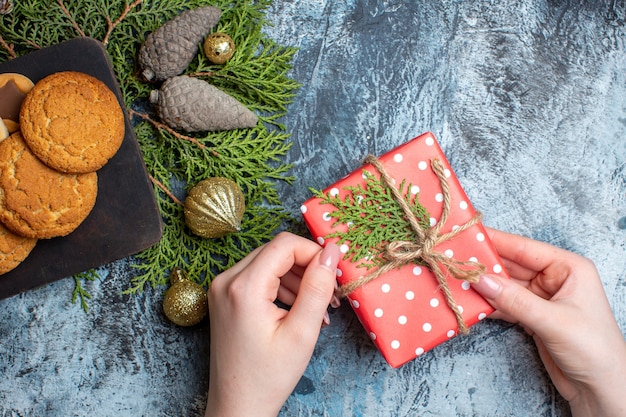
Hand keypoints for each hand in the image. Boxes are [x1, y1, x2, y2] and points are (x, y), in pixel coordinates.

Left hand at [205, 232, 340, 416]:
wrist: (237, 407)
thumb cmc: (268, 377)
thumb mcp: (302, 332)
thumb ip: (318, 287)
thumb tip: (332, 251)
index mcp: (243, 287)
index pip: (285, 244)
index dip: (314, 253)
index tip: (334, 273)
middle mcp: (226, 280)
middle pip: (276, 251)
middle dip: (307, 266)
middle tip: (330, 293)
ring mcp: (221, 288)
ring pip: (268, 262)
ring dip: (296, 277)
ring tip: (319, 306)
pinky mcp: (224, 296)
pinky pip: (258, 276)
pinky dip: (281, 286)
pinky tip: (298, 308)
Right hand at [472, 228, 625, 416]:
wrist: (601, 389)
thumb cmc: (593, 349)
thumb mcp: (553, 321)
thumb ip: (514, 300)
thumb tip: (480, 279)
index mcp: (568, 267)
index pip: (524, 248)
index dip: (495, 241)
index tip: (467, 236)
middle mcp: (554, 278)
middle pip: (511, 265)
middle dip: (484, 265)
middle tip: (453, 259)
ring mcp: (541, 297)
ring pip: (505, 285)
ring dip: (483, 286)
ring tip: (456, 280)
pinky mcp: (532, 316)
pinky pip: (504, 303)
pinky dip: (488, 304)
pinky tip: (470, 302)